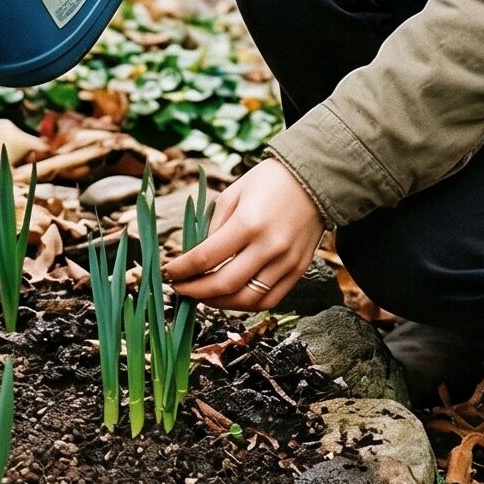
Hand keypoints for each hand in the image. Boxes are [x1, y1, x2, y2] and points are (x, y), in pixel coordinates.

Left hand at [165, 158, 324, 310]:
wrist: (315, 179)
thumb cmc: (268, 181)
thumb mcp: (233, 194)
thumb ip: (214, 228)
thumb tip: (197, 258)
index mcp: (248, 223)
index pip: (206, 257)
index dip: (182, 269)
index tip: (168, 272)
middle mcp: (268, 246)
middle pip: (224, 285)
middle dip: (194, 291)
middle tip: (179, 289)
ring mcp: (286, 262)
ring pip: (246, 300)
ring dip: (218, 303)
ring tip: (202, 295)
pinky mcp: (298, 270)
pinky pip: (270, 300)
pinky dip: (246, 304)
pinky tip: (230, 297)